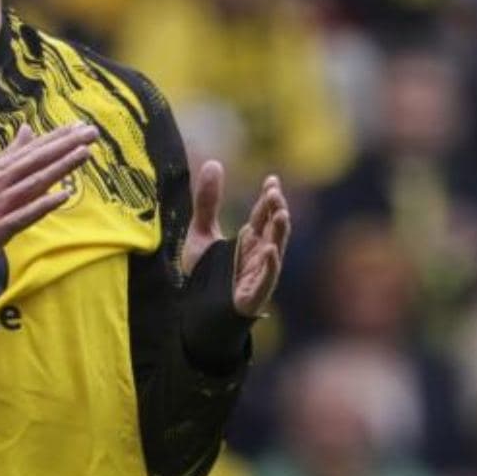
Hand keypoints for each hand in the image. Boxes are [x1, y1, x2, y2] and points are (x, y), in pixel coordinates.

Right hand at [0, 122, 95, 255]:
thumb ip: (9, 153)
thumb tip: (27, 129)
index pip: (32, 149)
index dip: (56, 137)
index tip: (78, 126)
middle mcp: (1, 182)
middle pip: (38, 160)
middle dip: (65, 146)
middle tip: (90, 133)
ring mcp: (2, 204)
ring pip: (36, 182)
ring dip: (60, 167)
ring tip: (84, 154)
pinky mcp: (1, 226)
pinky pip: (26, 214)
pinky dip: (44, 204)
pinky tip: (63, 195)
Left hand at [182, 162, 289, 317]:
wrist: (195, 312)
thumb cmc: (205, 275)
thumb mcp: (201, 233)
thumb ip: (207, 202)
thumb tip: (213, 163)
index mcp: (249, 239)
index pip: (263, 214)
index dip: (269, 198)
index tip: (272, 180)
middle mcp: (258, 254)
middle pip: (272, 229)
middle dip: (276, 211)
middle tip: (274, 193)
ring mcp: (259, 274)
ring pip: (275, 250)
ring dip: (279, 233)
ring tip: (281, 214)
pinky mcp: (254, 295)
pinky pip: (266, 279)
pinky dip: (270, 266)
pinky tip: (271, 251)